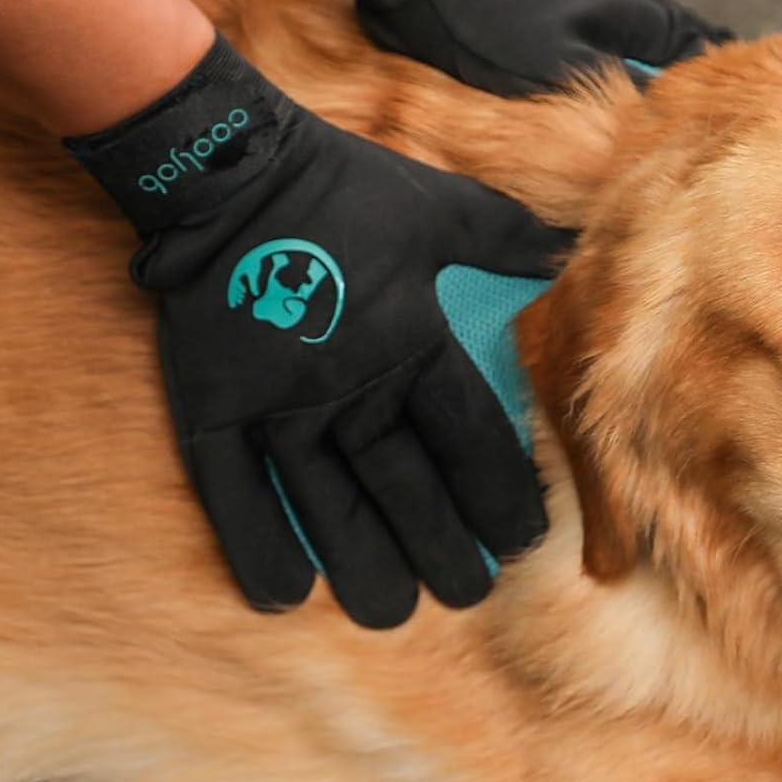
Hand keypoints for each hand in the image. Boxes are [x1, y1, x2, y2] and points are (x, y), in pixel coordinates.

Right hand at [66, 36, 571, 626]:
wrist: (225, 169)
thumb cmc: (342, 189)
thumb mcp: (440, 207)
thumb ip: (507, 239)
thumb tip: (569, 253)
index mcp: (411, 341)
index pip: (470, 439)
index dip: (500, 496)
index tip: (521, 539)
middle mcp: (348, 384)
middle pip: (405, 486)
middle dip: (441, 548)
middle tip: (467, 594)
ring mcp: (275, 401)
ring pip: (327, 503)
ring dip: (361, 565)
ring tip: (389, 613)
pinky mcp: (211, 407)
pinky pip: (232, 490)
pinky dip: (254, 545)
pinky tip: (282, 597)